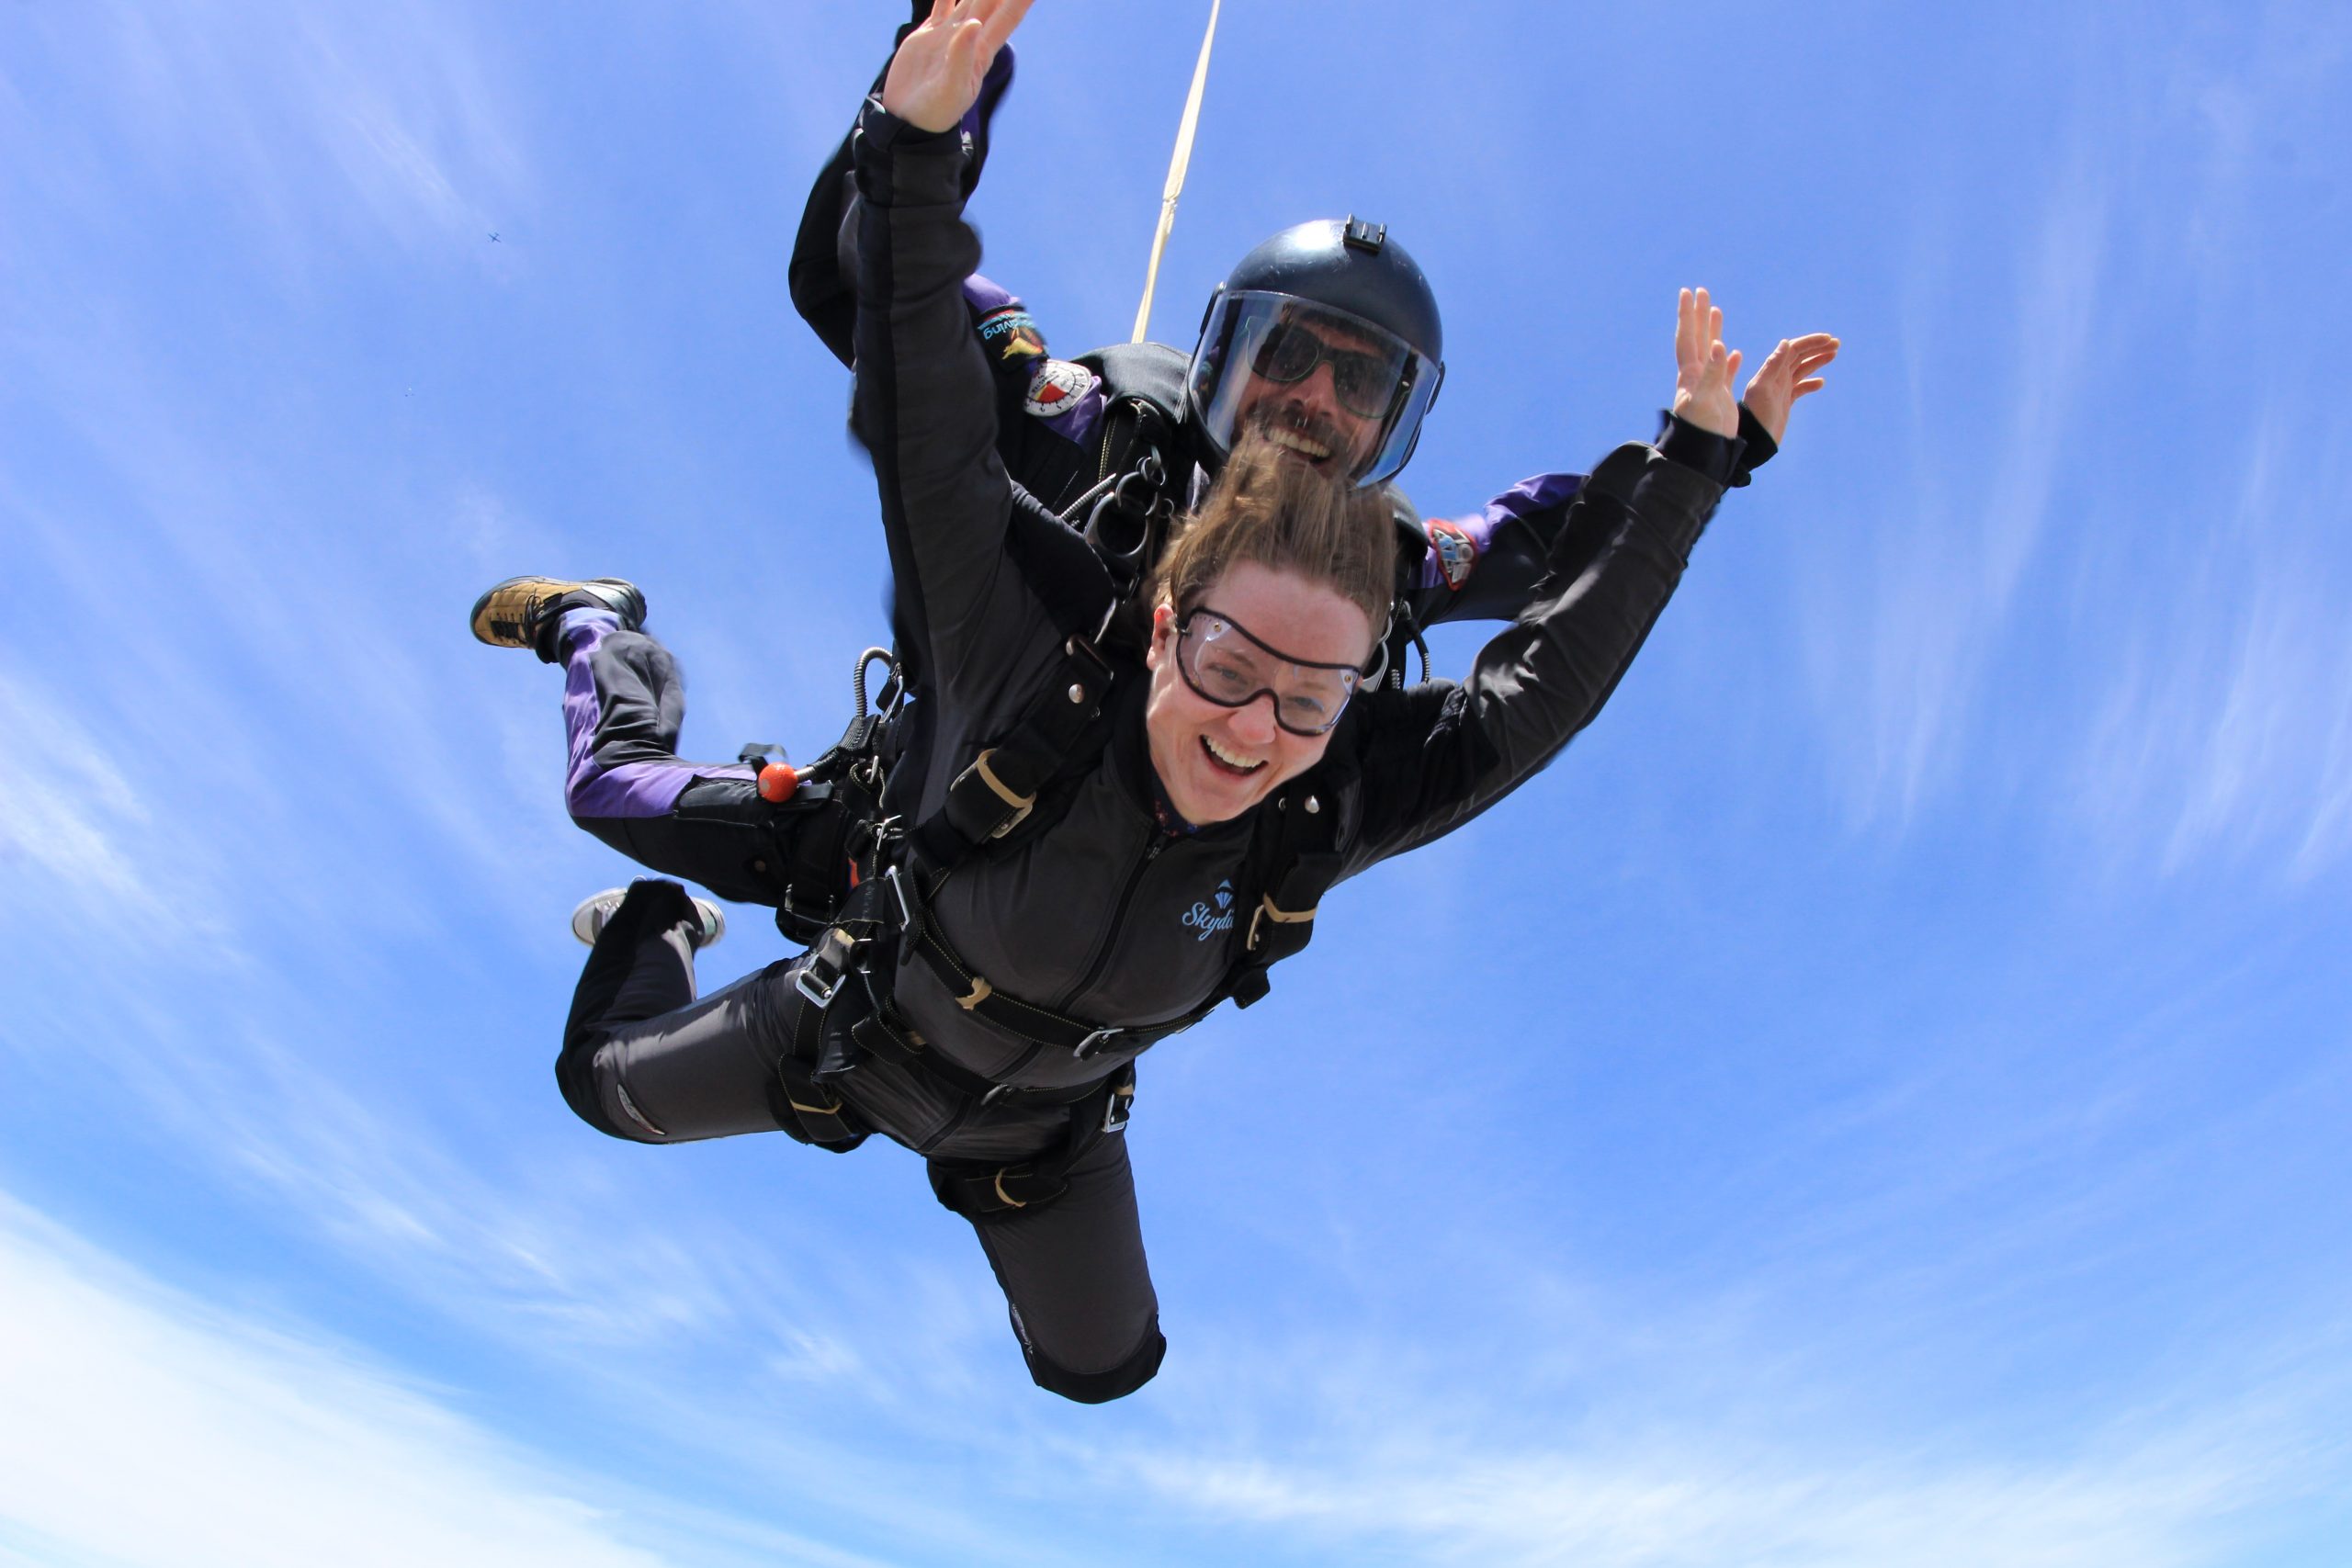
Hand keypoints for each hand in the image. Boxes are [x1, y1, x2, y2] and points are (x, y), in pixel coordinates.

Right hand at [880, 0, 1032, 133]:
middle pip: (991, 0)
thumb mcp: (952, 89)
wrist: (908, 120)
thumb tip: (974, 24)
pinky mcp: (928, 34)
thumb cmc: (935, 112)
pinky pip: (941, 4)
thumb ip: (962, 57)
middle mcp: (969, 38)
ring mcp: (948, 34)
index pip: (1008, 16)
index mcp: (981, 51)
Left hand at [1671, 287, 1740, 438]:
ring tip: (1716, 311)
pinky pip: (1723, 373)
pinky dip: (1728, 361)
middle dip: (1699, 314)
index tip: (1688, 291)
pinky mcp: (1717, 398)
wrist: (1700, 455)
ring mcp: (1707, 386)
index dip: (1689, 314)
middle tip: (1701, 291)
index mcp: (1692, 373)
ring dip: (1713, 331)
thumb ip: (1714, 373)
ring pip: (1710, 351)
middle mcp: (1696, 376)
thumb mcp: (1707, 399)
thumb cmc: (1701, 430)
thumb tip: (1721, 346)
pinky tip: (1734, 352)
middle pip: (1697, 337)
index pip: (1688, 336)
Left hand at [1740, 332, 1838, 443]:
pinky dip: (1811, 383)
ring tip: (1834, 354)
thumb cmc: (1755, 415)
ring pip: (1802, 369)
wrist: (1753, 441)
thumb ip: (1772, 366)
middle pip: (1800, 356)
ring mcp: (1781, 389)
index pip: (1793, 349)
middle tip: (1837, 344)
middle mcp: (1776, 377)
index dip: (1811, 342)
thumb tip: (1786, 342)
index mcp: (1771, 370)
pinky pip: (1800, 388)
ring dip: (1817, 360)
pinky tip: (1821, 383)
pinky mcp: (1785, 402)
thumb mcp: (1762, 388)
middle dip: (1817, 348)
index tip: (1829, 339)